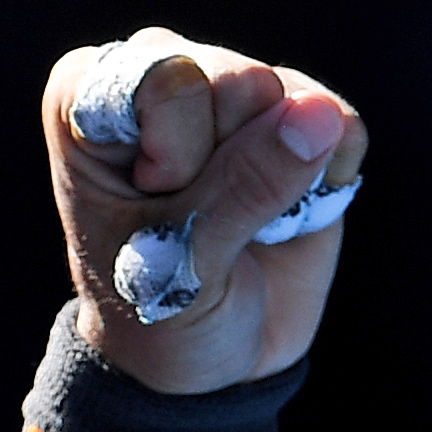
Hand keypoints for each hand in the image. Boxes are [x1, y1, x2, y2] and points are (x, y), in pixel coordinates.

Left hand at [39, 28, 364, 392]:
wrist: (204, 358)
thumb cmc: (157, 309)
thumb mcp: (182, 264)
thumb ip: (243, 187)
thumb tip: (320, 115)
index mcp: (89, 95)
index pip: (166, 79)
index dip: (180, 156)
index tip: (156, 204)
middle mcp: (159, 73)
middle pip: (237, 80)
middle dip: (232, 166)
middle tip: (200, 220)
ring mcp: (231, 87)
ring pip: (292, 95)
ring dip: (280, 176)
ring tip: (240, 217)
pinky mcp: (300, 114)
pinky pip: (341, 121)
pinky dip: (331, 178)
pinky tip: (291, 211)